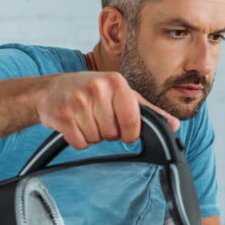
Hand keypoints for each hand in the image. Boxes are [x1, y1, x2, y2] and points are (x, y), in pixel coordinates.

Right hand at [36, 72, 179, 148]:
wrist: (51, 89)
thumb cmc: (91, 91)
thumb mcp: (122, 94)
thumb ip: (149, 111)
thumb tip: (174, 125)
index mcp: (116, 82)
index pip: (133, 121)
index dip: (130, 132)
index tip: (124, 128)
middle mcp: (97, 88)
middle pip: (114, 133)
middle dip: (108, 132)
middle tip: (98, 118)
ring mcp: (78, 101)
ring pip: (97, 139)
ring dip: (93, 135)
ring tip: (86, 119)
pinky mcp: (62, 116)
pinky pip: (80, 143)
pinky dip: (79, 140)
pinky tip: (75, 125)